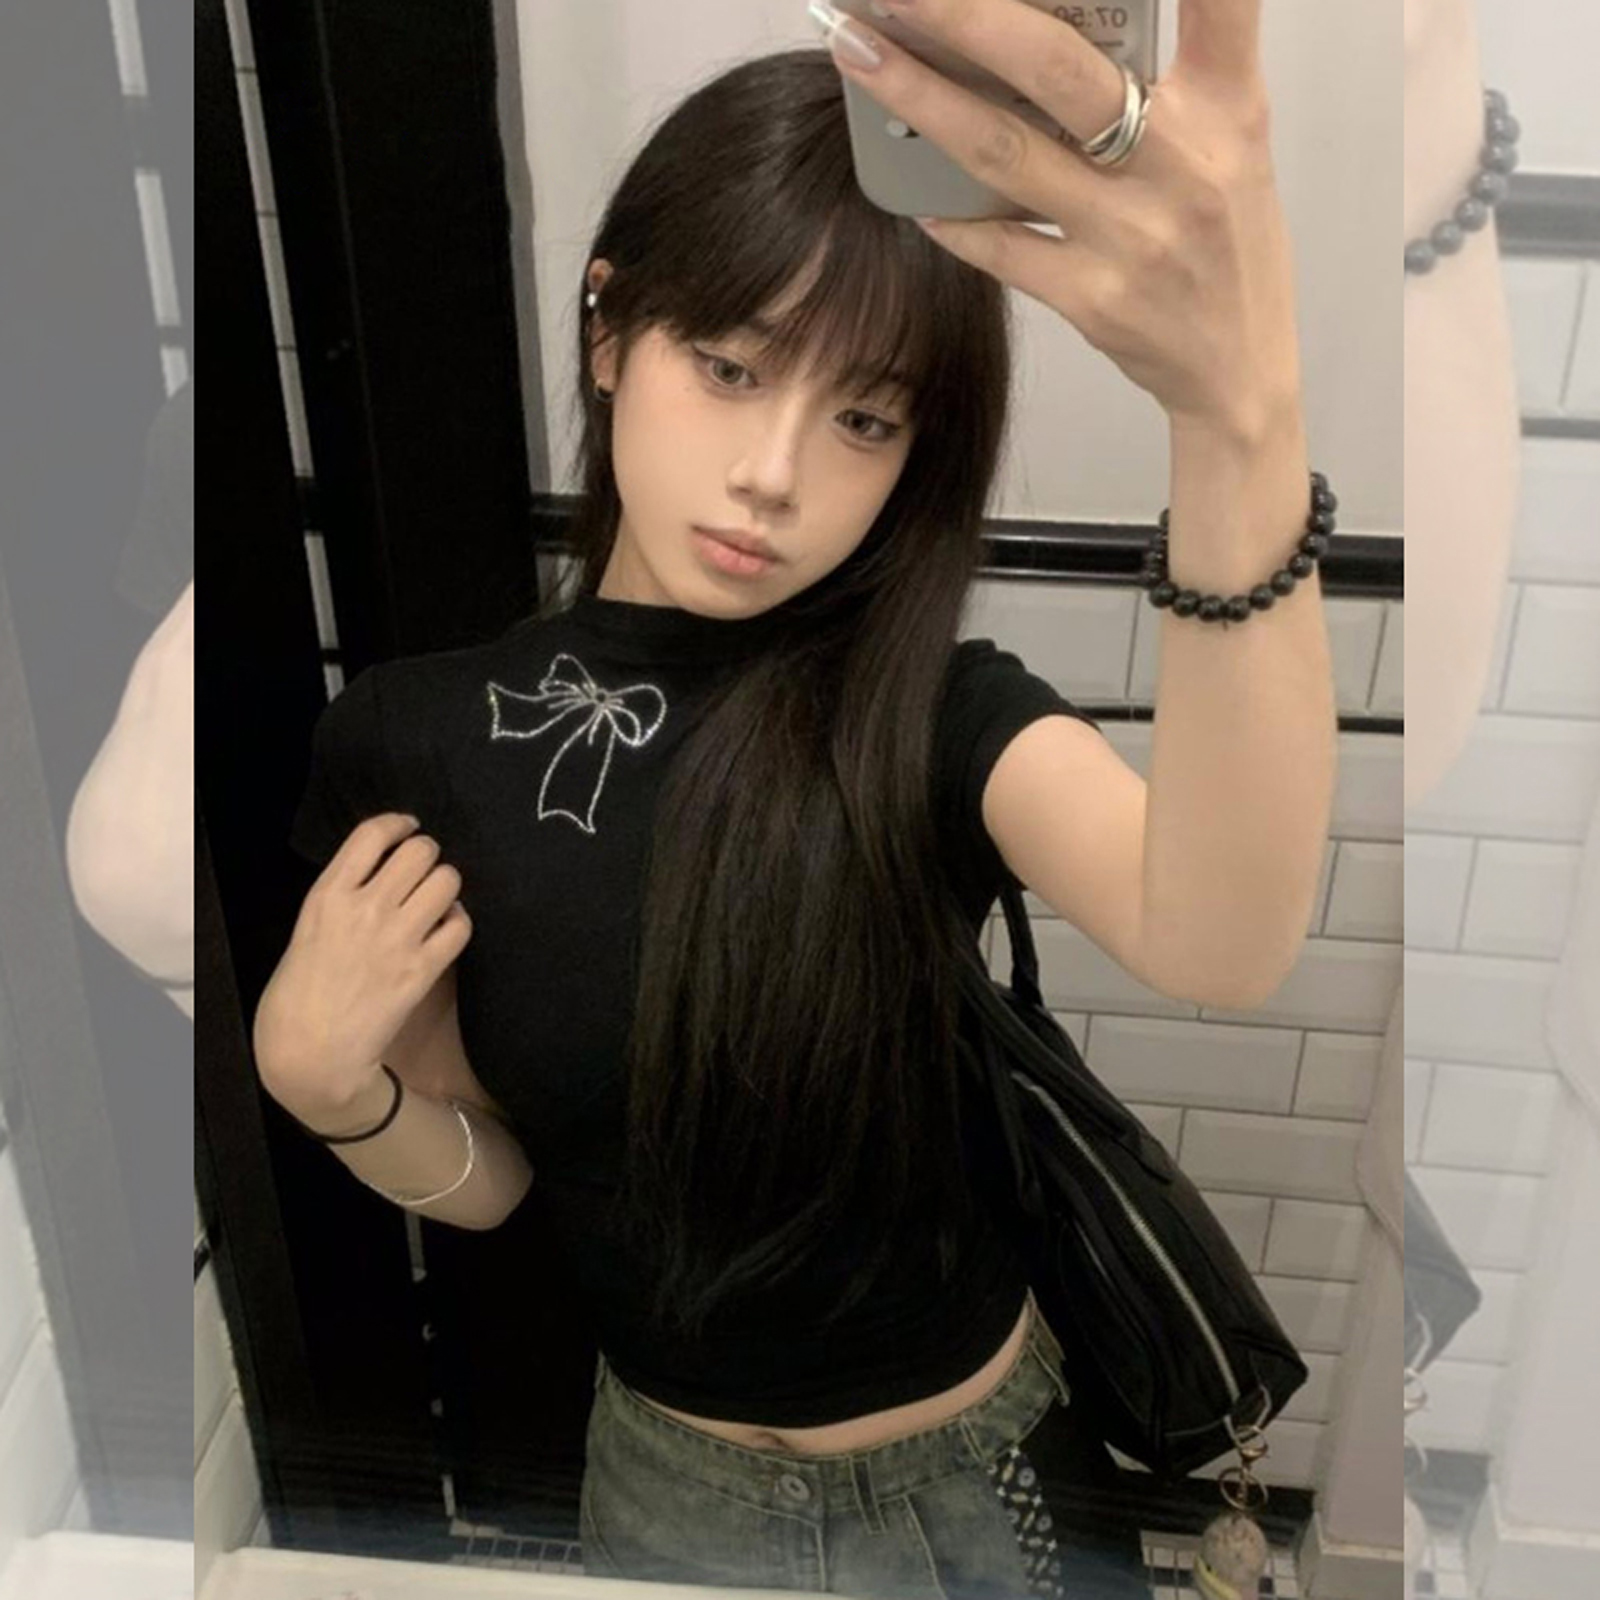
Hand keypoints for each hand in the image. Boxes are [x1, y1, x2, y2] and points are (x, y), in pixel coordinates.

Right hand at [253, 812, 472, 1115]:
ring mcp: (397, 939)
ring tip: (436, 901)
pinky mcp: (422, 970)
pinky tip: (444, 930)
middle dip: (428, 854)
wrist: (310, 1051)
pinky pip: (461, 925)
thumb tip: (383, 868)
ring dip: (446, 886)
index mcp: (328, 894)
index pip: (373, 833)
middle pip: (421, 850)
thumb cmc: (299, 990)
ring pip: (448, 881)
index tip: (410, 828)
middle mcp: (365, 908)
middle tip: (424, 870)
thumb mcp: (308, 926)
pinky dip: (458, 922)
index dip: (400, 823)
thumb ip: (343, 894)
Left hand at [819, 0, 1303, 434]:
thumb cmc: (1224, 238)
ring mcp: (1132, 236)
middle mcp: (1182, 162)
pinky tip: (907, 188)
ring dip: (919, 98)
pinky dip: (948, 214)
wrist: (1236, 368)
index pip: (1222, 1)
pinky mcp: (1093, 300)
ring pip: (1004, 152)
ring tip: (857, 51)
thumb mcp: (1232, 138)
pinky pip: (999, 246)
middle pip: (1058, 69)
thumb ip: (1176, 69)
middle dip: (966, 16)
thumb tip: (1053, 18)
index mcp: (1228, 105)